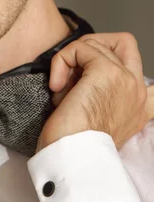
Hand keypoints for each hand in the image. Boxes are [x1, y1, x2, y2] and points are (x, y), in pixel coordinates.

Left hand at [37, 32, 153, 151]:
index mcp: (140, 107)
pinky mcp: (106, 71)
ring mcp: (125, 79)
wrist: (73, 160)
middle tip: (73, 68)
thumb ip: (101, 96)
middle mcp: (138, 91)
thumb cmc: (74, 144)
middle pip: (124, 42)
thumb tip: (79, 71)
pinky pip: (79, 48)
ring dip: (70, 61)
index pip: (148, 78)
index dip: (118, 64)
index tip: (94, 82)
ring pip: (94, 43)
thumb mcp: (97, 117)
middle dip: (93, 46)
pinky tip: (56, 86)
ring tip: (62, 89)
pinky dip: (61, 61)